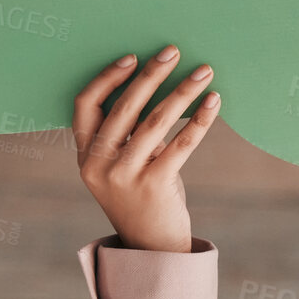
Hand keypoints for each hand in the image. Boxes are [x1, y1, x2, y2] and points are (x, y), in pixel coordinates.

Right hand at [73, 44, 217, 252]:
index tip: (132, 57)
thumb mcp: (122, 165)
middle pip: (124, 107)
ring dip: (183, 91)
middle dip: (151, 74)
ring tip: (203, 71)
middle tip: (173, 50)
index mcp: (85, 155)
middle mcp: (98, 164)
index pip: (85, 105)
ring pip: (156, 121)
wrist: (152, 247)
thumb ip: (127, 133)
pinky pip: (181, 144)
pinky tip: (214, 102)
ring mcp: (124, 177)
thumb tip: (156, 81)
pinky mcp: (154, 186)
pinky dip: (199, 120)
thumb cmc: (141, 195)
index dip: (107, 78)